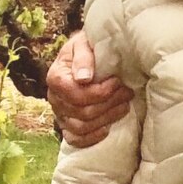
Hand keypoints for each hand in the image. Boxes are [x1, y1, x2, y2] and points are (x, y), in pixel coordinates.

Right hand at [45, 33, 128, 148]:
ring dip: (106, 118)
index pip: (75, 95)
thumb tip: (84, 78)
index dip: (100, 92)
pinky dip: (91, 137)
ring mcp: (60, 114)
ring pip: (81, 127)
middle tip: (128, 92)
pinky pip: (75, 139)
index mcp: (56, 78)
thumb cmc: (88, 48)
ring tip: (124, 106)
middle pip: (82, 112)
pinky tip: (107, 128)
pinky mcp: (68, 125)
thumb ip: (83, 57)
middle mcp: (54, 98)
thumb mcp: (84, 44)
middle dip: (110, 103)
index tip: (118, 82)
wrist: (88, 55)